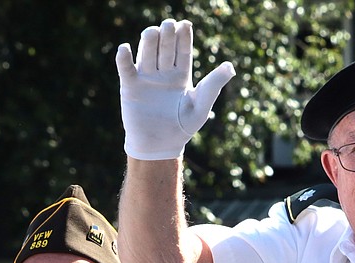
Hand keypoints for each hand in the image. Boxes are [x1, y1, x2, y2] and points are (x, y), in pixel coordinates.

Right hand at [116, 18, 233, 159]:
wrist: (160, 146)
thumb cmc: (182, 127)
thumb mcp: (201, 106)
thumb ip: (213, 85)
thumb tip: (231, 67)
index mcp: (181, 74)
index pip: (182, 50)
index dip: (183, 36)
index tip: (185, 24)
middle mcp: (163, 72)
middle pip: (164, 47)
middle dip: (166, 34)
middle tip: (168, 25)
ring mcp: (146, 78)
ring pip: (146, 53)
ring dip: (148, 41)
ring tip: (152, 32)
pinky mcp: (130, 87)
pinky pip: (126, 69)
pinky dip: (124, 58)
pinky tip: (125, 49)